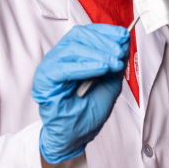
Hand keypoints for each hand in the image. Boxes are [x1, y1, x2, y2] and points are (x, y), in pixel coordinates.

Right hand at [32, 24, 129, 163]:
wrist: (75, 136)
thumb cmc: (88, 111)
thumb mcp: (110, 82)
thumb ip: (115, 62)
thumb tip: (124, 41)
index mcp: (72, 55)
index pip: (86, 33)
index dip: (105, 32)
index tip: (123, 36)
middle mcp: (59, 57)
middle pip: (79, 36)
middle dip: (103, 42)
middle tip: (120, 52)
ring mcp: (50, 67)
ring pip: (72, 49)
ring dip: (98, 54)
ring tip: (114, 63)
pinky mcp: (44, 80)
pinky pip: (63, 68)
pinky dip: (85, 66)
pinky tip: (102, 69)